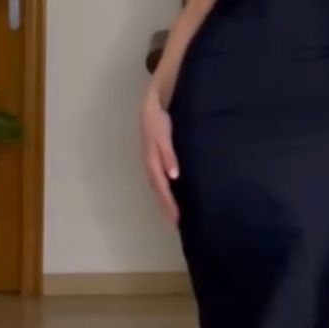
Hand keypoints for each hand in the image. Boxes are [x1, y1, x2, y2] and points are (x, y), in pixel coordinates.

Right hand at [141, 92, 179, 225]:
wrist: (151, 103)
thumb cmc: (159, 119)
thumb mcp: (163, 135)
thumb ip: (169, 155)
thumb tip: (174, 176)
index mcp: (152, 161)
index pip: (162, 188)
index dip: (169, 204)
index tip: (177, 219)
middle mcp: (150, 164)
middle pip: (158, 191)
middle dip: (166, 207)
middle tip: (176, 224)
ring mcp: (151, 161)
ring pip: (158, 186)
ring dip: (165, 200)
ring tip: (173, 214)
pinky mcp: (155, 157)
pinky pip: (159, 178)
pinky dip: (165, 189)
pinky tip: (173, 193)